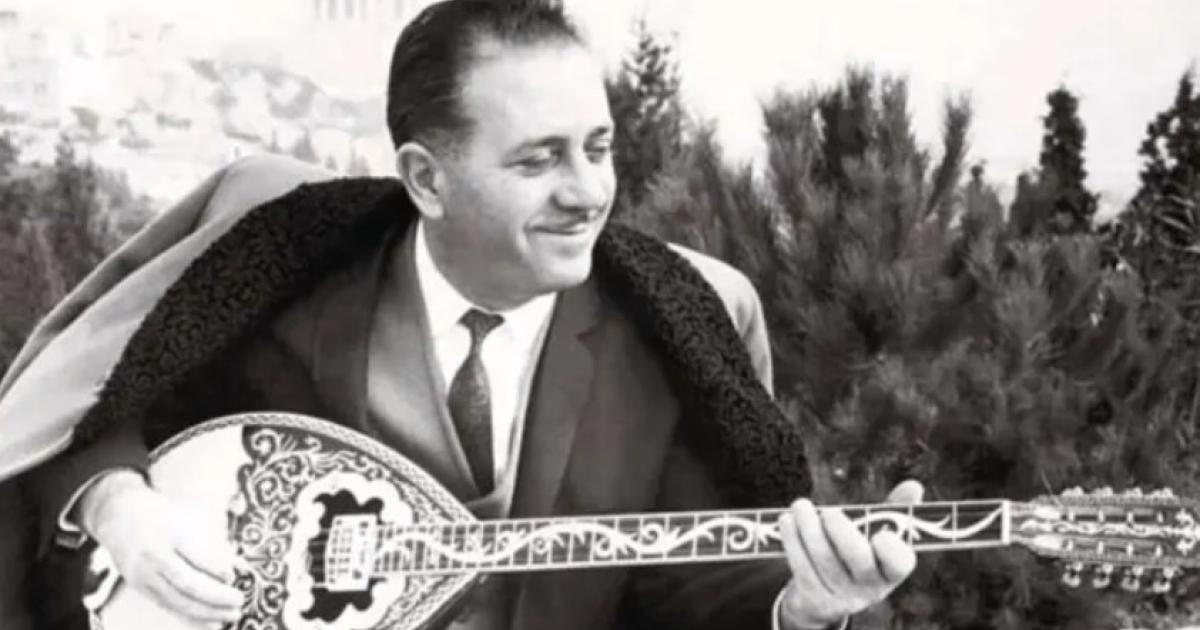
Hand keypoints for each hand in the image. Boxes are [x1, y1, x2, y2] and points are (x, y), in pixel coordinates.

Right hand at [79, 470, 242, 624]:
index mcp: (168, 533)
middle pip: (186, 583)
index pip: (193, 554)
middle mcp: (153, 557)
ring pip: (177, 600)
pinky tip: (211, 622)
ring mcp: (143, 575)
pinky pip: (167, 606)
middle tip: (239, 600)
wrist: (117, 516)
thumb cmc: (161, 515)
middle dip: (216, 596)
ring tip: (232, 615)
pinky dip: (190, 617)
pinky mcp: (139, 588)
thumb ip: (207, 541)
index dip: (215, 568)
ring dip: (207, 612)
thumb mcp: (184, 518)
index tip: (233, 576)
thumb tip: (234, 566)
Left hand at [776, 480, 923, 629]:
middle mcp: (870, 588)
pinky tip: (787, 521)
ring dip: (809, 530)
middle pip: (859, 562)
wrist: (824, 595)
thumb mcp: (875, 534)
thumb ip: (893, 511)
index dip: (892, 552)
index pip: (899, 564)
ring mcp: (841, 595)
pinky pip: (801, 567)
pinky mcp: (813, 596)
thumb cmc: (856, 553)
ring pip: (824, 562)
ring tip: (801, 506)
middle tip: (830, 512)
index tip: (882, 534)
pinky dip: (793, 541)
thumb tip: (914, 485)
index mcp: (891, 570)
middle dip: (843, 535)